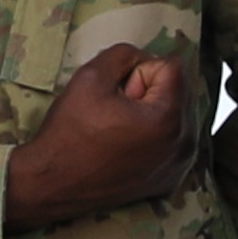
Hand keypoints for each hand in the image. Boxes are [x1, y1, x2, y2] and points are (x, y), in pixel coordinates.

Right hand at [3, 47, 201, 228]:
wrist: (52, 184)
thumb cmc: (69, 133)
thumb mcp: (91, 76)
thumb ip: (124, 54)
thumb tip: (143, 57)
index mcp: (169, 118)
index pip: (172, 67)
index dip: (139, 72)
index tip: (118, 93)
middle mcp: (185, 144)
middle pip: (180, 91)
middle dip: (150, 92)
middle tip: (118, 111)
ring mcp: (180, 165)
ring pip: (179, 115)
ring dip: (153, 112)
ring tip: (121, 128)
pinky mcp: (171, 178)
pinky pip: (174, 140)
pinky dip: (156, 135)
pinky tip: (128, 145)